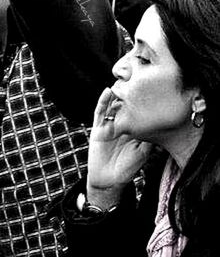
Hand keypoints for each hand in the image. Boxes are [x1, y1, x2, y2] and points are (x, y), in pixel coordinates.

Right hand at [86, 88, 151, 202]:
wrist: (109, 180)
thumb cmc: (128, 168)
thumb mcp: (143, 152)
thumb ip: (149, 139)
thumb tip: (160, 123)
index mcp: (133, 127)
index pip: (138, 109)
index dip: (144, 98)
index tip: (151, 85)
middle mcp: (121, 123)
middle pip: (126, 102)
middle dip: (130, 91)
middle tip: (138, 77)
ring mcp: (109, 123)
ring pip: (113, 103)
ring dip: (118, 92)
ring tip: (124, 80)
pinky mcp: (98, 127)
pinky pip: (100, 111)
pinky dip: (103, 100)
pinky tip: (108, 91)